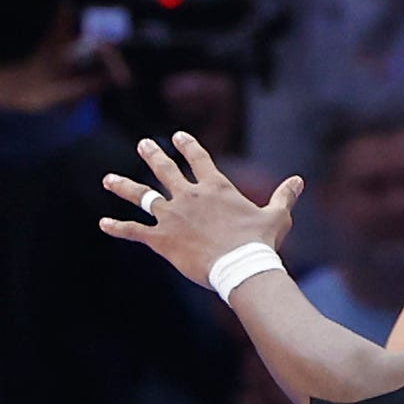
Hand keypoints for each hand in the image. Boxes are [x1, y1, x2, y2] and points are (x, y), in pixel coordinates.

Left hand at [100, 132, 305, 290]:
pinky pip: (135, 231)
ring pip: (142, 196)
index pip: (198, 158)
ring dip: (124, 186)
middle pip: (165, 170)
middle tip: (142, 146)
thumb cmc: (260, 243)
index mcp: (215, 187)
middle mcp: (189, 195)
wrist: (241, 266)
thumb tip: (299, 181)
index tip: (176, 137)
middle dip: (152, 156)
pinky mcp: (161, 238)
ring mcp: (172, 215)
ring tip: (108, 179)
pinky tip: (103, 224)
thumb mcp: (276, 217)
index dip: (186, 145)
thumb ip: (284, 196)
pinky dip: (118, 228)